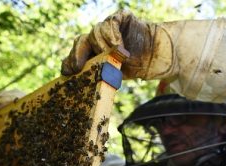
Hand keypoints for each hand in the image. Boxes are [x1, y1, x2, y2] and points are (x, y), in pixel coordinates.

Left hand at [61, 10, 175, 79]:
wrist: (156, 56)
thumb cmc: (134, 67)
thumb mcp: (113, 75)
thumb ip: (98, 75)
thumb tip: (80, 86)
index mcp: (92, 52)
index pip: (75, 54)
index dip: (69, 62)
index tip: (69, 72)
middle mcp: (97, 38)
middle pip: (81, 41)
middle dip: (78, 54)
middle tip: (79, 66)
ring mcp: (108, 28)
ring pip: (96, 31)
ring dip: (102, 44)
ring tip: (113, 54)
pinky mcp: (121, 18)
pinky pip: (111, 23)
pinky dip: (112, 33)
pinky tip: (118, 45)